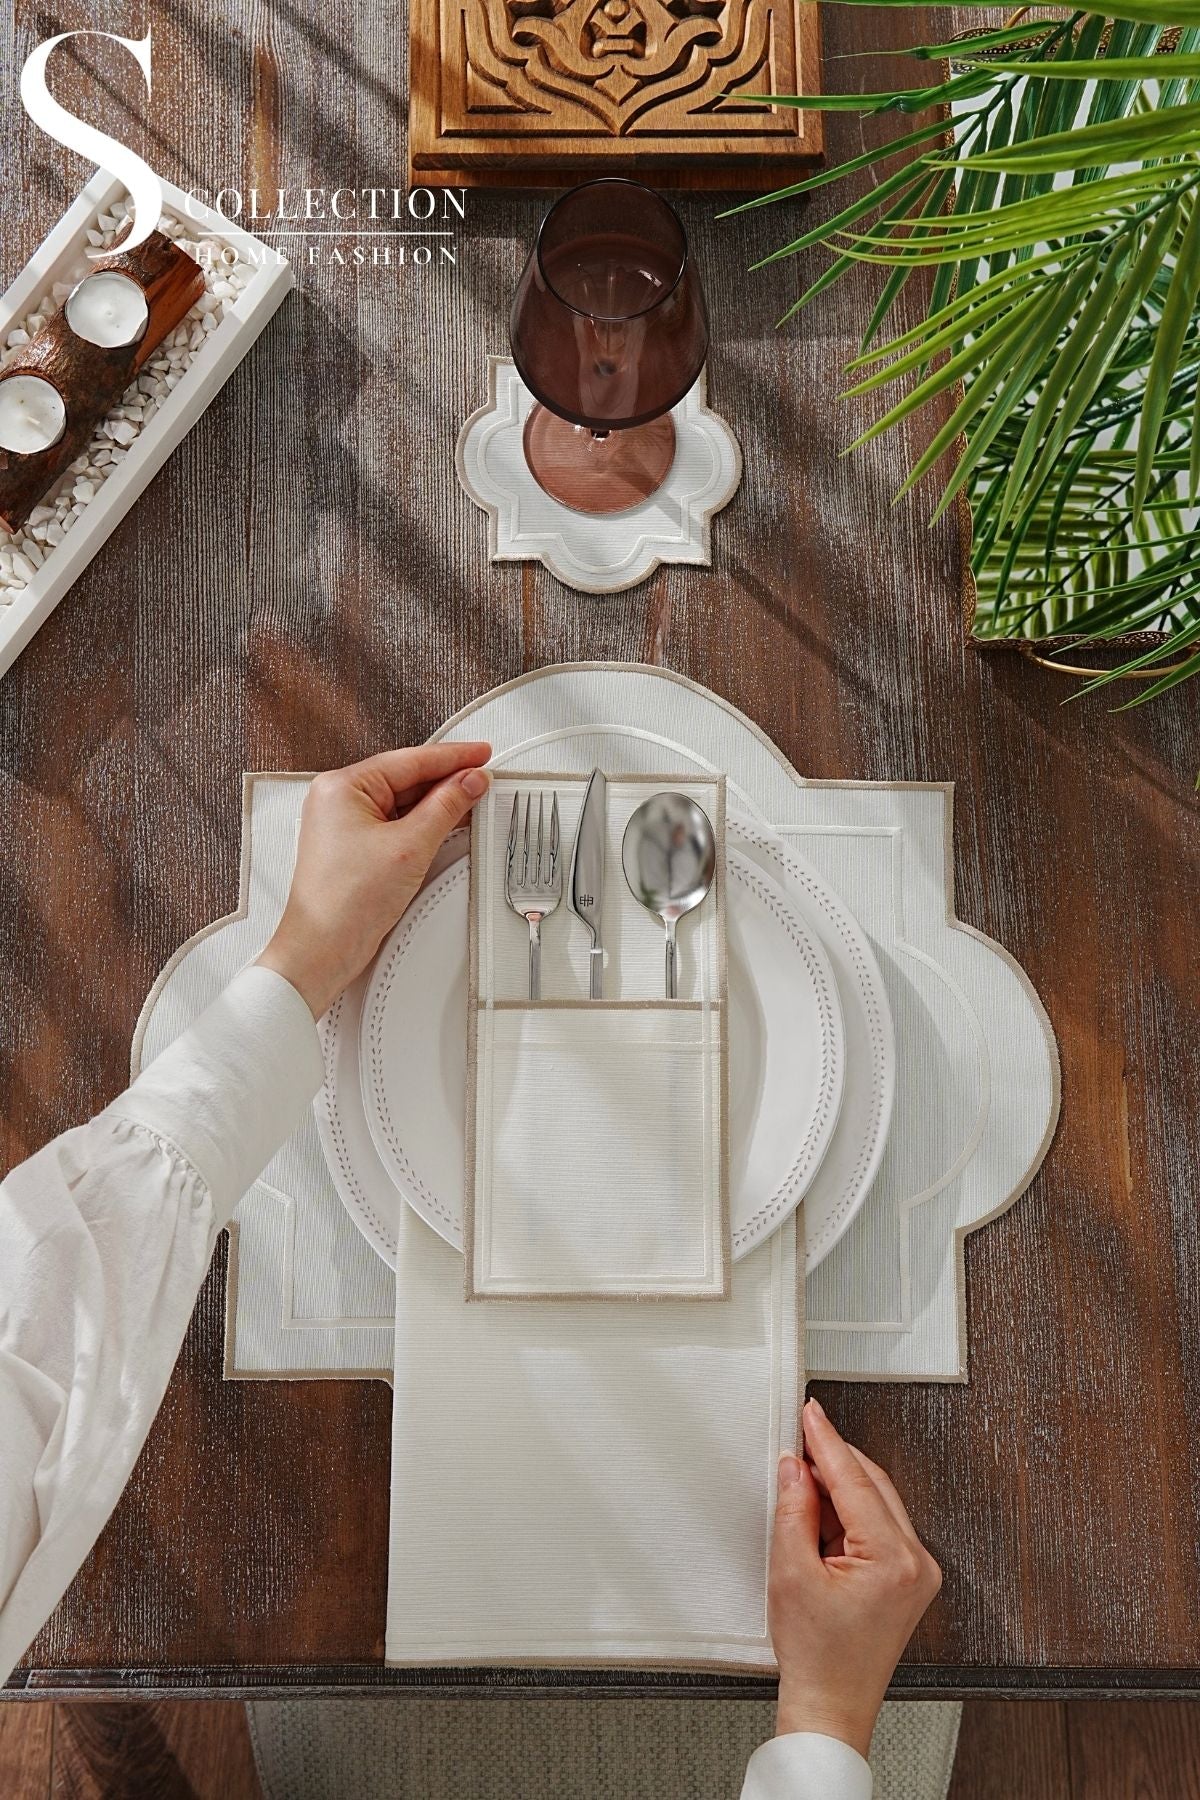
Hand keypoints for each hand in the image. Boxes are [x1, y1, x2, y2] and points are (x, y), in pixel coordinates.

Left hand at [255, 743, 491, 1017]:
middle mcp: (339, 800)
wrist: (321, 950)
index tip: (482, 753)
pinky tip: (448, 824)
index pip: (409, 761)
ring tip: (473, 800)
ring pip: (402, 803)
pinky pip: (395, 824)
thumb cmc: (345, 902)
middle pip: (406, 779)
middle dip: (447, 781)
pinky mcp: (354, 848)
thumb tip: (470, 782)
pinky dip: (423, 824)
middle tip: (485, 779)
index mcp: (342, 787)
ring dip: (437, 804)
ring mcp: (345, 824)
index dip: (452, 757)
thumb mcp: (409, 847)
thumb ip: (446, 807)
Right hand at [768, 1396, 941, 1760]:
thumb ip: (795, 1509)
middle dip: (833, 1461)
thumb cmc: (815, 1657)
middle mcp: (917, 1562)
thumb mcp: (791, 1572)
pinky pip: (881, 1527)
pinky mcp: (910, 1580)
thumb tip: (795, 1467)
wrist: (831, 1706)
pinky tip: (821, 1515)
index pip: (855, 1481)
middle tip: (798, 1442)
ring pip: (877, 1503)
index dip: (826, 1442)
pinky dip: (850, 1515)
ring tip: (800, 1487)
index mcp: (894, 1559)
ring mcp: (918, 1572)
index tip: (811, 1413)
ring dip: (840, 1489)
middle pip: (873, 1485)